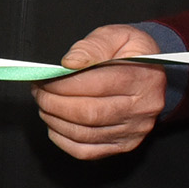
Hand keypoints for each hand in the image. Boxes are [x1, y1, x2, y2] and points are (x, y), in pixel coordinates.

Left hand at [32, 23, 167, 160]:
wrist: (150, 72)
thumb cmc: (129, 52)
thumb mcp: (117, 36)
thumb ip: (92, 46)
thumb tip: (69, 63)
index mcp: (142, 79)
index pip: (97, 85)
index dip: (63, 83)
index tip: (44, 78)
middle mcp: (142, 109)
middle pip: (89, 113)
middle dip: (54, 102)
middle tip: (38, 91)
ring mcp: (134, 131)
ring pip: (84, 134)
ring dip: (54, 120)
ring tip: (44, 104)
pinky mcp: (124, 145)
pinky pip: (87, 152)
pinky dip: (63, 140)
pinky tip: (54, 124)